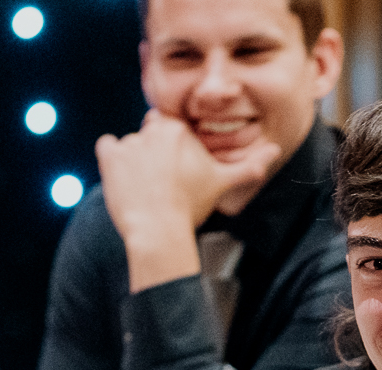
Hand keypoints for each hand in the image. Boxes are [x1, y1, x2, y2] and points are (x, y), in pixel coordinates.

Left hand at [96, 111, 281, 291]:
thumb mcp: (223, 183)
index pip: (171, 127)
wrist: (159, 230)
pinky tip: (123, 178)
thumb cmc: (191, 206)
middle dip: (154, 152)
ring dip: (134, 160)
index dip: (173, 148)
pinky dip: (111, 160)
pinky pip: (106, 146)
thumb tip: (275, 151)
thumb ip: (249, 165)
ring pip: (130, 143)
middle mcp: (152, 129)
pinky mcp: (110, 157)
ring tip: (143, 187)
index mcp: (178, 130)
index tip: (176, 168)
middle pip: (150, 132)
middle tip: (161, 179)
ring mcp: (129, 142)